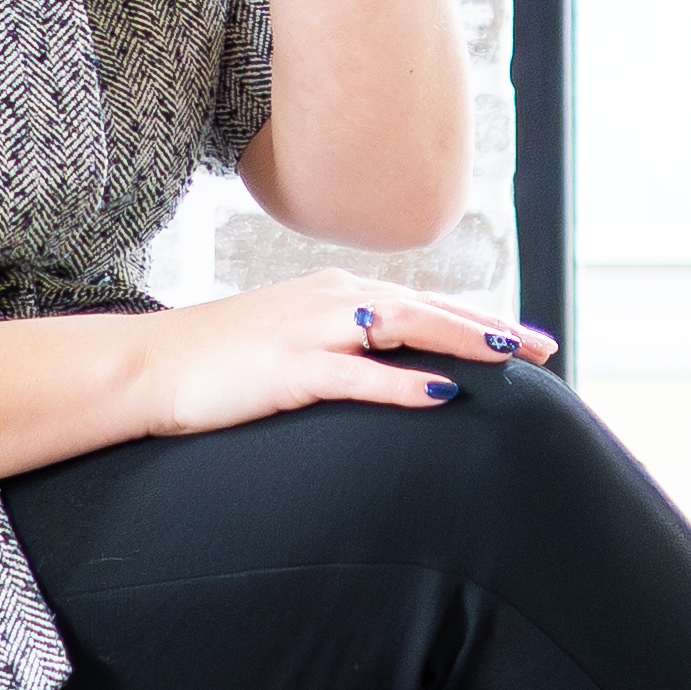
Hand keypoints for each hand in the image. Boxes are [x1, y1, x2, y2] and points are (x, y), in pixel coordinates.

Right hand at [133, 277, 556, 441]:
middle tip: (544, 350)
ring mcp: (311, 330)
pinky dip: (402, 384)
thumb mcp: (290, 344)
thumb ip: (342, 350)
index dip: (478, 319)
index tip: (524, 339)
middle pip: (429, 309)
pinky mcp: (289, 367)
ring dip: (462, 342)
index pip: (423, 302)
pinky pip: (358, 375)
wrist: (147, 368)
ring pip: (404, 329)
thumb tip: (389, 369)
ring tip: (510, 360)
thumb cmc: (217, 364)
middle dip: (489, 329)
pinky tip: (442, 395)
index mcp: (336, 294)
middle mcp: (332, 300)